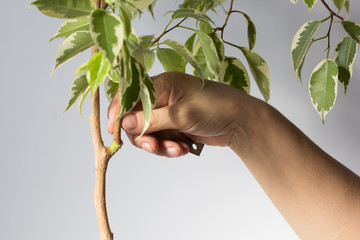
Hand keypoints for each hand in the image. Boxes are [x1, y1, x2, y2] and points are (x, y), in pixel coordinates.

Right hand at [108, 71, 255, 156]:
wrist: (242, 122)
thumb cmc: (216, 107)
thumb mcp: (183, 113)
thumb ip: (153, 120)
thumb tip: (124, 124)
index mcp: (163, 84)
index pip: (131, 94)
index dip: (119, 111)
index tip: (113, 130)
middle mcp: (163, 98)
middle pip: (137, 119)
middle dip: (144, 135)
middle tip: (153, 146)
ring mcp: (169, 113)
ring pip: (149, 133)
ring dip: (159, 145)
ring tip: (176, 149)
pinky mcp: (176, 127)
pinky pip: (163, 140)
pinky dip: (170, 147)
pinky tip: (184, 148)